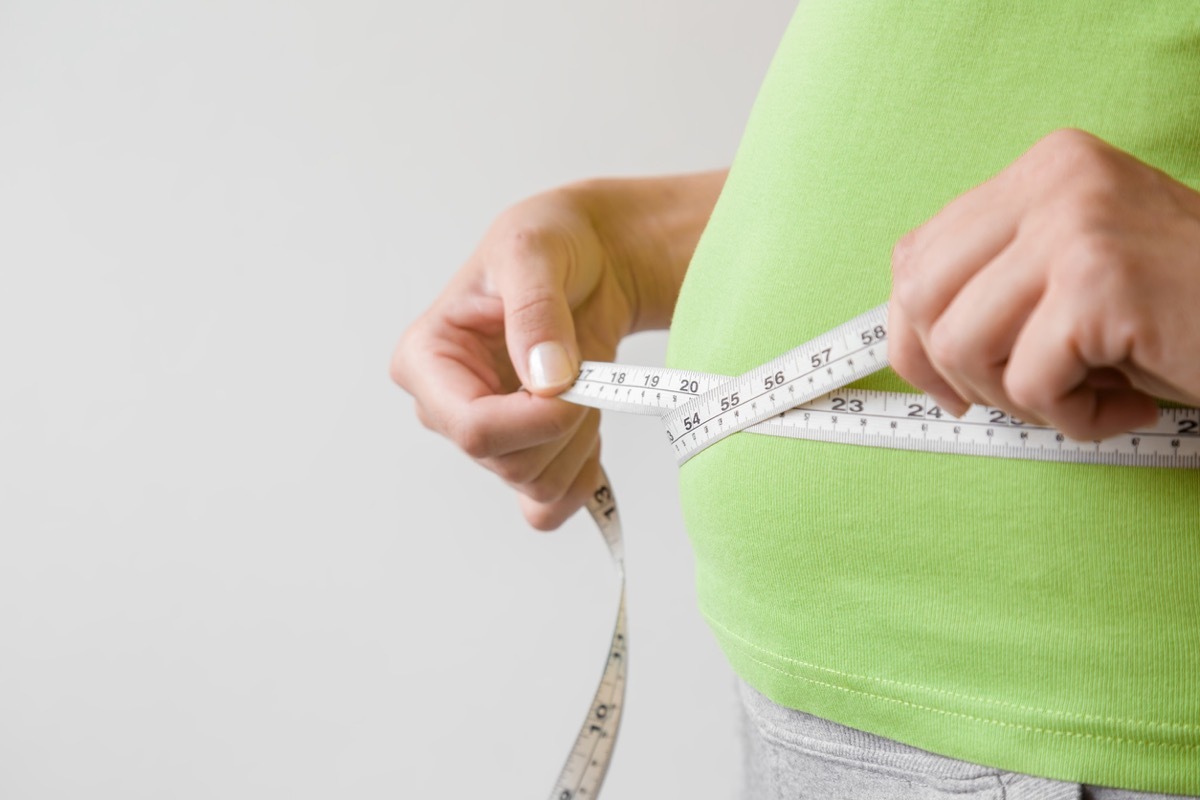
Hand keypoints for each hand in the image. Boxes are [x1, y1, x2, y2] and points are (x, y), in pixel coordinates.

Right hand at [392, 173, 721, 528]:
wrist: (593, 260)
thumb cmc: (549, 244)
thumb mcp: (533, 249)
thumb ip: (535, 309)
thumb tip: (546, 379)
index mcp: (426, 360)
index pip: (472, 428)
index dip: (535, 419)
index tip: (575, 382)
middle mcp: (446, 408)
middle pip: (508, 462)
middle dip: (565, 422)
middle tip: (584, 364)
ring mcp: (486, 439)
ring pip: (536, 485)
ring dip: (580, 439)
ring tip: (586, 378)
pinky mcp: (520, 458)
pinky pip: (547, 506)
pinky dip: (581, 475)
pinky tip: (588, 425)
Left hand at [889, 129, 1199, 439]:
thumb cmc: (1182, 316)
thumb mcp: (1076, 276)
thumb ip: (998, 283)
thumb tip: (906, 341)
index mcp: (1043, 170)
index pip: (917, 256)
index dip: (912, 334)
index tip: (946, 384)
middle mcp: (1055, 181)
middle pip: (921, 298)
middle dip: (951, 373)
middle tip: (1014, 402)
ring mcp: (1076, 226)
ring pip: (963, 344)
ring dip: (1018, 400)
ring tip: (1084, 396)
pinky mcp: (1100, 283)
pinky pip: (1029, 383)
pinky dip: (1071, 420)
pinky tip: (1125, 406)